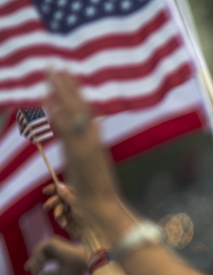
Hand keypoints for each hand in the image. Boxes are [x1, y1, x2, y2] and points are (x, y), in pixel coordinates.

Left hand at [24, 237, 87, 274]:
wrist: (83, 261)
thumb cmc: (76, 269)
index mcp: (59, 255)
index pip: (44, 258)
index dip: (35, 263)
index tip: (28, 269)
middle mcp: (56, 248)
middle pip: (39, 254)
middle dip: (34, 262)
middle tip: (33, 272)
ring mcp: (55, 244)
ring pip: (37, 250)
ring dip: (36, 261)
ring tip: (40, 269)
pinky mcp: (53, 242)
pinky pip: (39, 248)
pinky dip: (38, 256)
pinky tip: (43, 263)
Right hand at [42, 183, 108, 248]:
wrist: (93, 232)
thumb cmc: (89, 215)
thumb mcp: (76, 203)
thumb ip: (66, 195)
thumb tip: (59, 185)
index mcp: (79, 196)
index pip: (65, 189)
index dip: (55, 188)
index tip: (45, 191)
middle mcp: (75, 203)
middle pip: (59, 198)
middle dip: (53, 202)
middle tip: (46, 206)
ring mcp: (71, 212)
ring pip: (58, 208)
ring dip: (58, 211)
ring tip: (59, 216)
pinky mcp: (68, 221)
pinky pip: (60, 218)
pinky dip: (62, 219)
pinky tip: (65, 224)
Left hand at [43, 72, 125, 232]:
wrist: (104, 209)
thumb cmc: (98, 195)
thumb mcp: (93, 167)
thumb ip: (91, 146)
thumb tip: (96, 125)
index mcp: (93, 142)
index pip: (84, 111)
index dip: (74, 93)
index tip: (65, 75)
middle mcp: (91, 140)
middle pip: (79, 106)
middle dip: (66, 85)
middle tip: (53, 65)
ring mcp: (87, 146)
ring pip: (74, 113)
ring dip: (61, 92)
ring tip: (50, 73)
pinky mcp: (82, 154)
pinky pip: (67, 130)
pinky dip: (57, 114)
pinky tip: (46, 99)